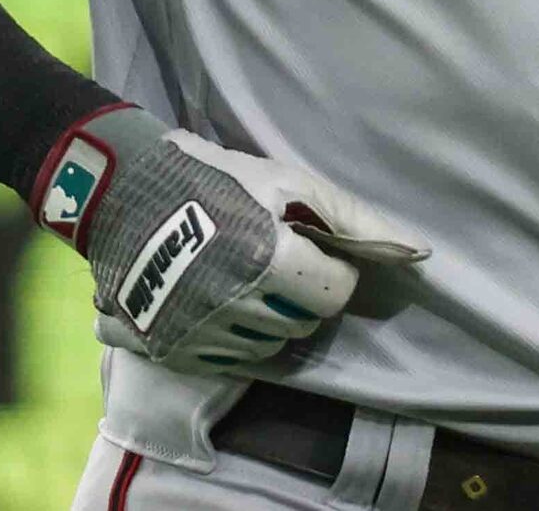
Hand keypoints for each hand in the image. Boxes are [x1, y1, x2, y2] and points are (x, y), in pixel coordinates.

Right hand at [33, 106, 430, 373]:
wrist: (120, 192)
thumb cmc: (213, 178)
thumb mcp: (287, 183)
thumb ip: (354, 219)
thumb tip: (418, 251)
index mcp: (267, 263)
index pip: (334, 294)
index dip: (333, 270)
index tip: (315, 249)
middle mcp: (234, 308)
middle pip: (303, 323)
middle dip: (303, 293)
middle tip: (279, 258)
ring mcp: (198, 334)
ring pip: (267, 345)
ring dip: (269, 316)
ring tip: (245, 274)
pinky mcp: (168, 349)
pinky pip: (225, 360)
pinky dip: (231, 336)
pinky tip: (216, 298)